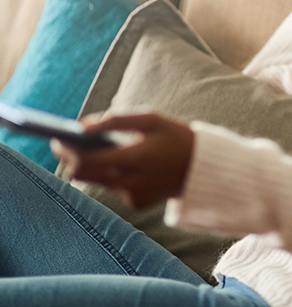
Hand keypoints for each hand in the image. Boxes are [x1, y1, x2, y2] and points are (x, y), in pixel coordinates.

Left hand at [52, 113, 194, 209]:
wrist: (204, 168)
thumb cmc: (176, 137)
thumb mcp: (152, 119)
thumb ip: (116, 120)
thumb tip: (82, 125)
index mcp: (134, 159)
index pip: (84, 161)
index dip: (66, 149)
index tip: (56, 136)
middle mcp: (130, 183)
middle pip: (81, 174)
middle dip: (70, 157)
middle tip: (64, 142)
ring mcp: (132, 196)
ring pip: (95, 180)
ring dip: (89, 164)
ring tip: (88, 148)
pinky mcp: (136, 203)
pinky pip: (113, 187)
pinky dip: (111, 173)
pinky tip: (119, 162)